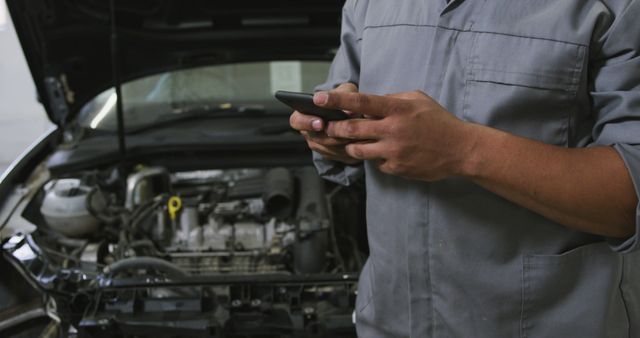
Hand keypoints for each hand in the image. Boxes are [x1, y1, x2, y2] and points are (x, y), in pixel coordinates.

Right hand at [289, 83, 361, 164]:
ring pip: (328, 150)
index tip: (320, 122)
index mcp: (304, 114)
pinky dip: (349, 150)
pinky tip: (360, 144)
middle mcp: (309, 132)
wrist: (353, 110)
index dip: (307, 123)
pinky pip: (339, 156)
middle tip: (342, 133)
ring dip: (342, 144)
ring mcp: (320, 145)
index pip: (296, 121)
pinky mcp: (333, 154)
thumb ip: (345, 95)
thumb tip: (347, 111)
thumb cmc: (344, 97)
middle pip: (314, 139)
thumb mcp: (345, 90)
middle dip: (329, 136)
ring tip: (356, 137)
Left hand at [317, 90, 475, 180]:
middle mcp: (393, 130)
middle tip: (326, 126)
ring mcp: (393, 151)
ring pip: (357, 150)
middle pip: (351, 129)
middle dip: (334, 128)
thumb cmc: (438, 121)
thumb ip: (392, 99)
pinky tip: (382, 152)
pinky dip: (373, 157)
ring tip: (350, 141)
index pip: (361, 101)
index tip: (318, 98)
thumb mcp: (417, 100)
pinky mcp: (395, 168)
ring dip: (349, 145)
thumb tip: (367, 103)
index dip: (336, 100)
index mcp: (398, 109)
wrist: (460, 150)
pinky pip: (374, 163)